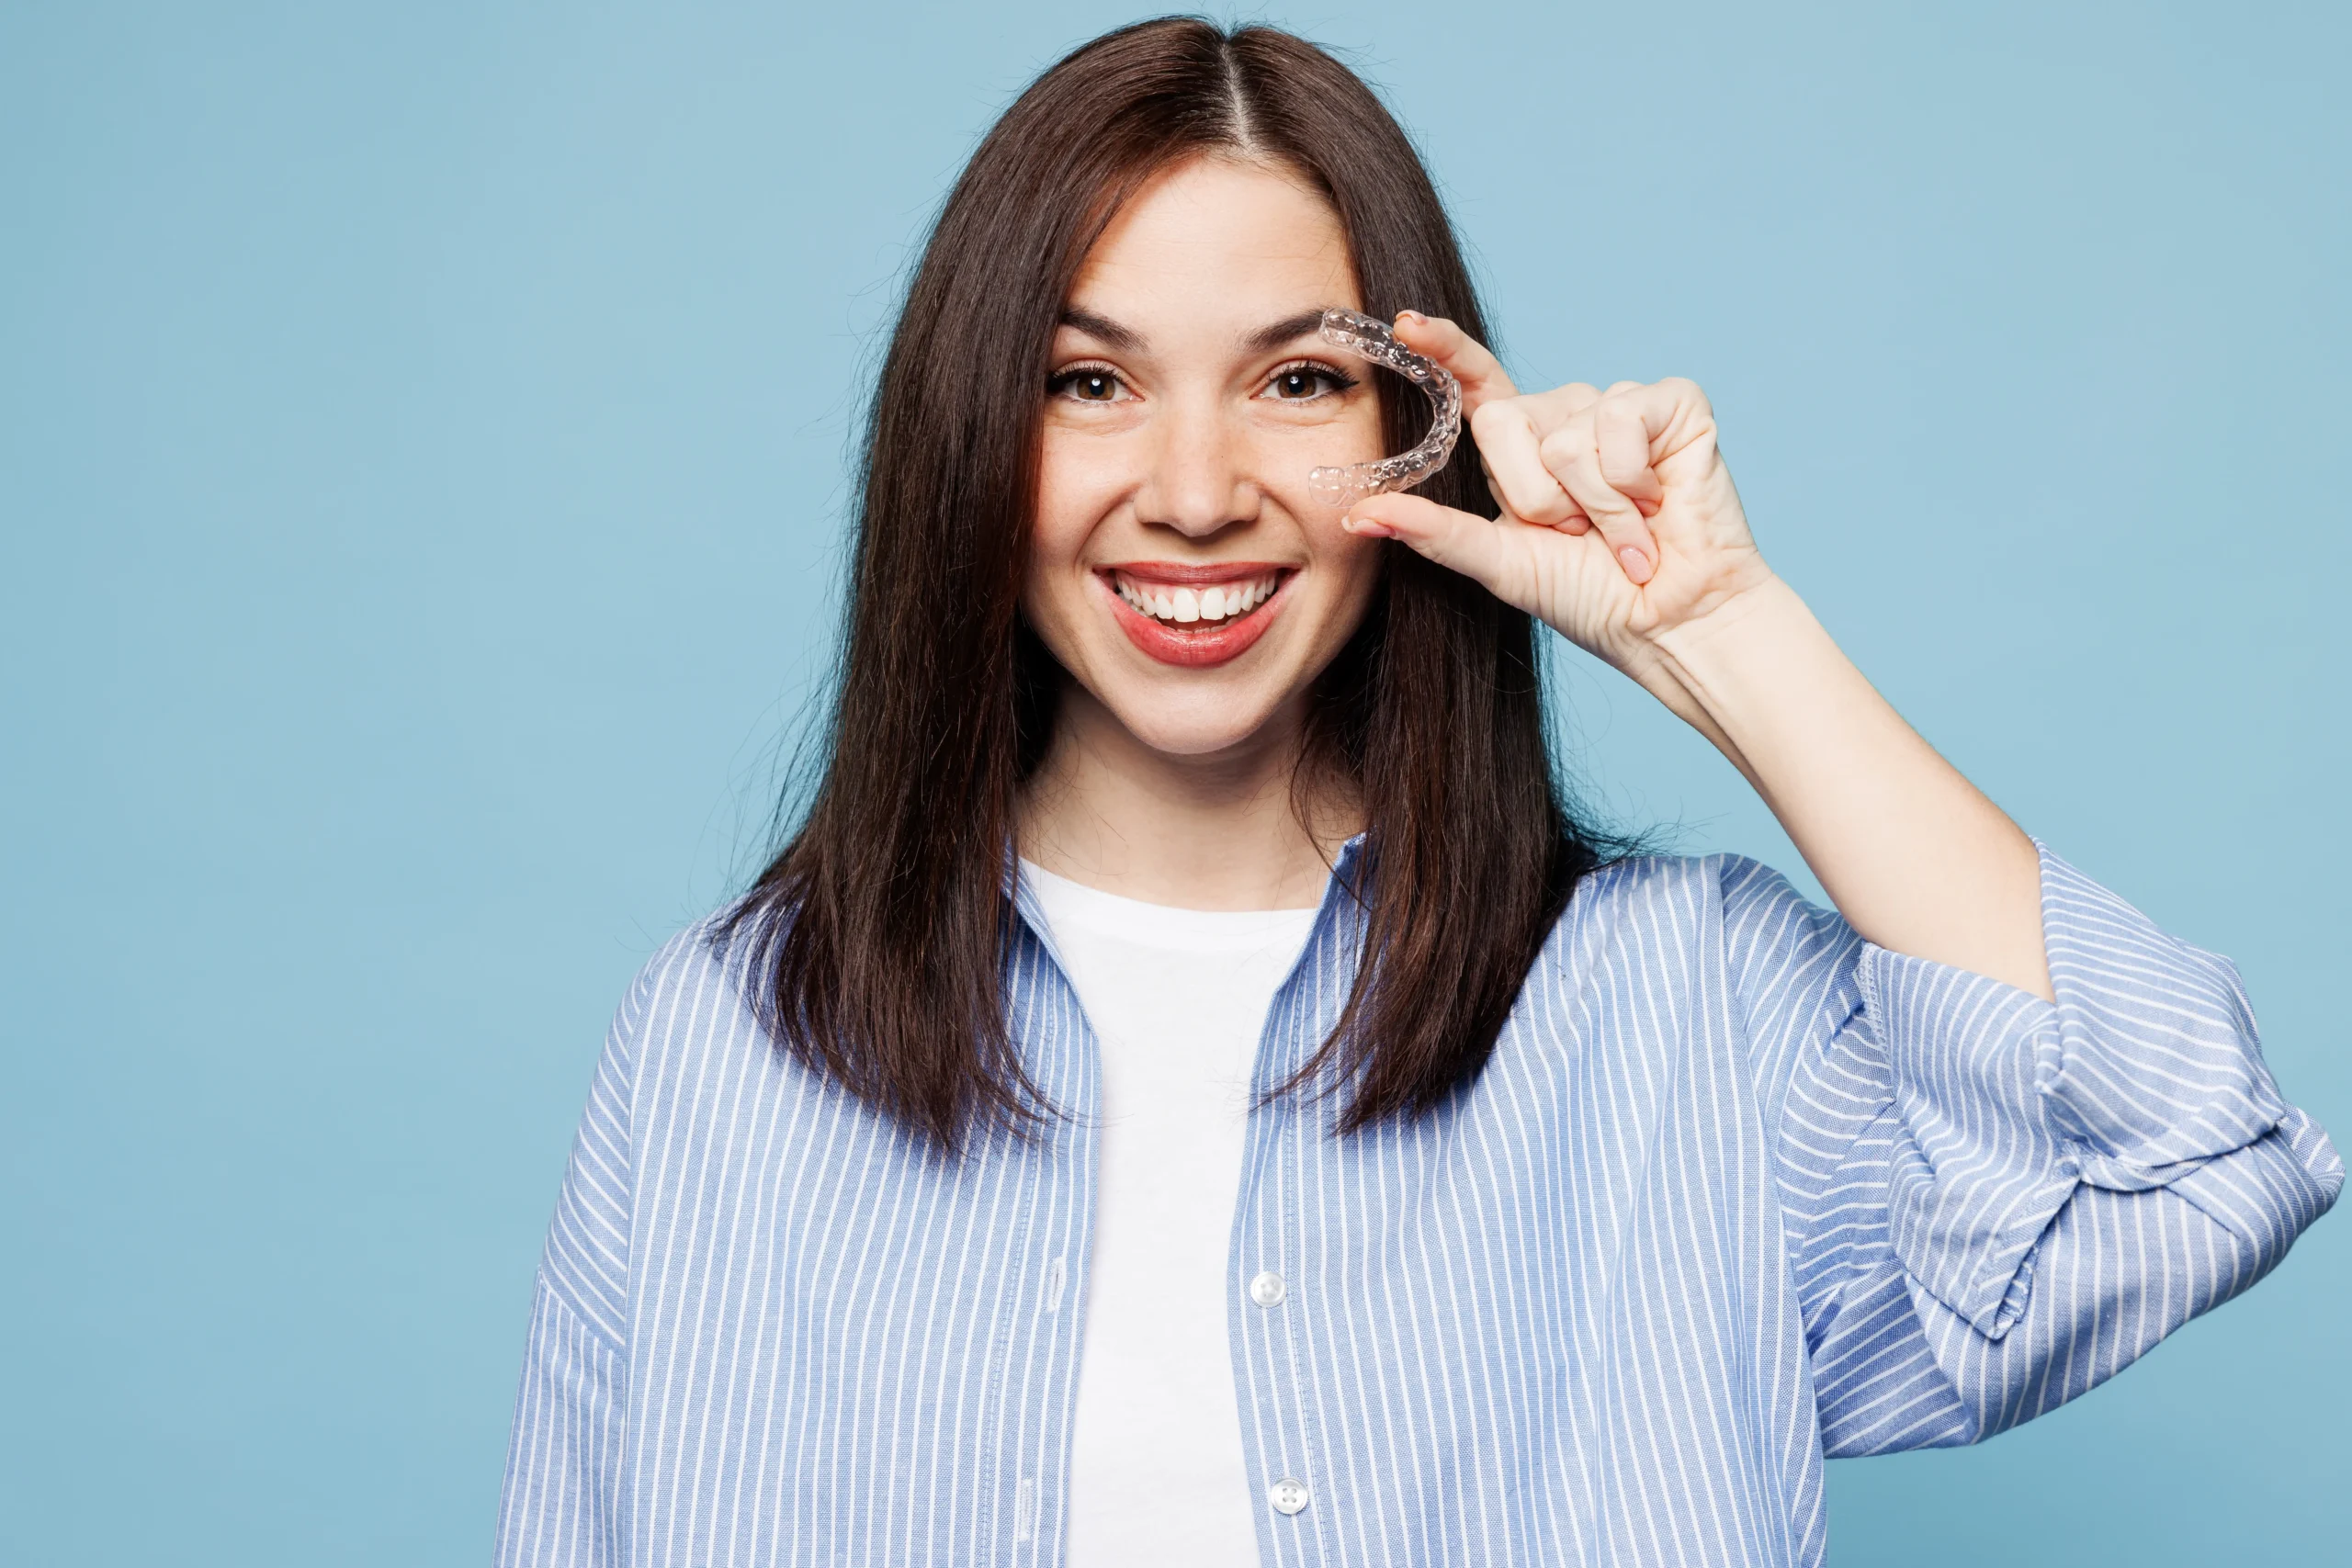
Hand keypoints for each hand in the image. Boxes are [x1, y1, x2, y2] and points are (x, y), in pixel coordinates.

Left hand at [1344, 313, 1775, 687]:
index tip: (1405, 323)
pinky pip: (1620, 420)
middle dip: (1537, 498)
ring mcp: (1618, 406)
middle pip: (1506, 422)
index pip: (1474, 385)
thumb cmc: (1592, 598)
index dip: (1443, 350)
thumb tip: (1357, 514)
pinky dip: (1632, 480)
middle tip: (1578, 534)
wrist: (1669, 620)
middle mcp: (1565, 416)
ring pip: (1566, 435)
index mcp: (1521, 448)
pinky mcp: (1673, 404)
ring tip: (1623, 531)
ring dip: (1593, 504)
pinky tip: (1656, 504)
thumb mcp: (1501, 563)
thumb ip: (1432, 532)